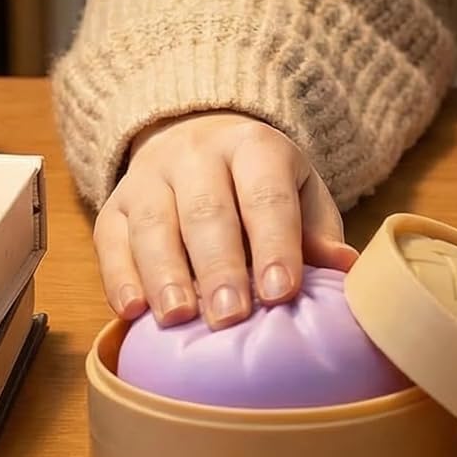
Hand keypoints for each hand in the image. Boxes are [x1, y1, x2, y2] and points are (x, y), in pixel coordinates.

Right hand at [91, 111, 357, 330]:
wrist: (198, 138)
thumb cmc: (261, 185)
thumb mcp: (299, 193)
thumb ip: (317, 232)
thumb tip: (346, 269)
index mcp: (255, 147)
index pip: (266, 195)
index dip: (274, 244)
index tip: (281, 292)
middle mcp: (198, 154)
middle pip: (206, 210)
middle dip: (219, 265)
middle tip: (230, 316)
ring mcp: (150, 176)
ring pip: (154, 224)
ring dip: (165, 274)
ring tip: (179, 318)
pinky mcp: (114, 205)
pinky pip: (110, 240)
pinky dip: (119, 276)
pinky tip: (132, 312)